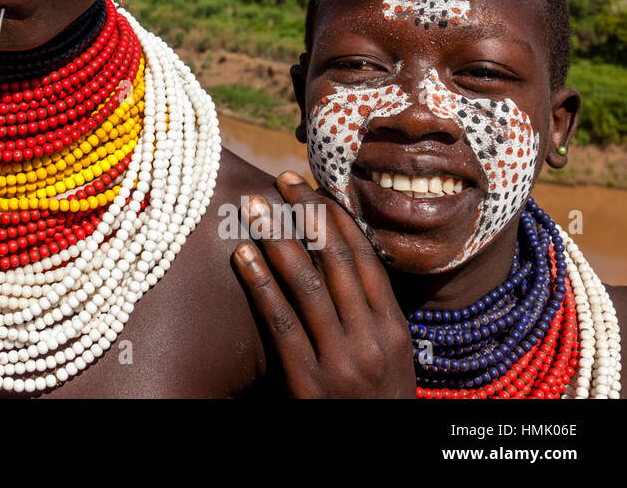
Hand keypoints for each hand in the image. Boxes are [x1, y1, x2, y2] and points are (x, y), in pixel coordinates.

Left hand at [232, 172, 415, 397]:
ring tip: (252, 206)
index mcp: (395, 329)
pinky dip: (261, 284)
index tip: (311, 186)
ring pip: (307, 284)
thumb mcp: (388, 359)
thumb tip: (341, 258)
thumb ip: (368, 315)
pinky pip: (282, 323)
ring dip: (277, 238)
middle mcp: (373, 340)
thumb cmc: (375, 404)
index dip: (337, 218)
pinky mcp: (310, 382)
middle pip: (336, 262)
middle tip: (281, 178)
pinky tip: (242, 255)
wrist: (379, 461)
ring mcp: (342, 362)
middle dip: (307, 215)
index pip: (364, 259)